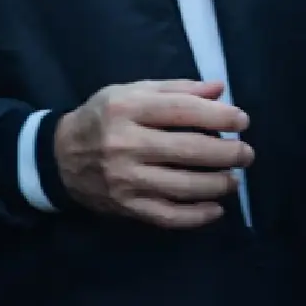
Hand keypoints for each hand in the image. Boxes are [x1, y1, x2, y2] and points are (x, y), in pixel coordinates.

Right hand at [55, 80, 252, 229]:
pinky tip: (216, 209)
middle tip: (246, 154)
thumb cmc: (103, 117)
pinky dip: (196, 216)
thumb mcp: (132, 92)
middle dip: (227, 153)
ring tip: (234, 180)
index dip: (219, 116)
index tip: (242, 121)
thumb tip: (219, 89)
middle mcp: (125, 144)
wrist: (59, 156)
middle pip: (188, 150)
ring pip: (182, 186)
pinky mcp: (125, 206)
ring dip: (218, 184)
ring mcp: (125, 179)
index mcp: (128, 109)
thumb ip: (176, 89)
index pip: (183, 111)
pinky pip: (167, 216)